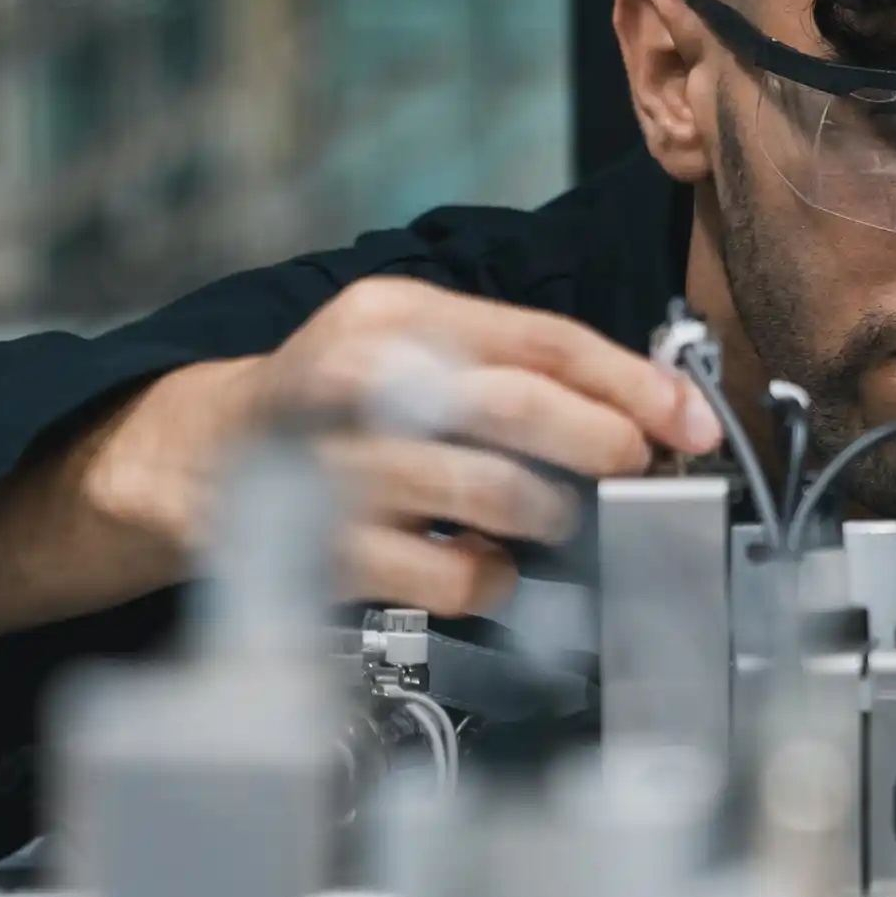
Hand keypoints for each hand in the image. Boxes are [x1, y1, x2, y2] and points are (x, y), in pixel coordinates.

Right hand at [88, 277, 723, 616]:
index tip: (691, 419)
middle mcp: (364, 384)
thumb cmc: (334, 404)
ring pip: (498, 497)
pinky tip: (486, 563)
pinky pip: (459, 577)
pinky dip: (496, 579)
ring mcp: (345, 471)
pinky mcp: (337, 551)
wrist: (205, 459)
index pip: (542, 340)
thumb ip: (509, 362)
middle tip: (638, 468)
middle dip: (607, 444)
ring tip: (554, 517)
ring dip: (554, 516)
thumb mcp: (406, 343)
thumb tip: (644, 405)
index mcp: (397, 317)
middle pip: (521, 411)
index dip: (633, 382)